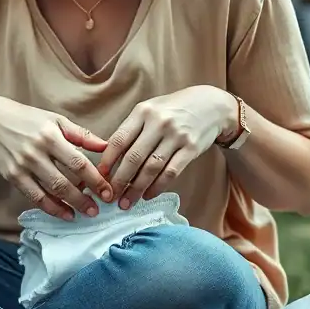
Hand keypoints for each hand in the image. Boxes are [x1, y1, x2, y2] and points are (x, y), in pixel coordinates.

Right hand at [0, 96, 112, 219]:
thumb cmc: (27, 119)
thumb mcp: (55, 120)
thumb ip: (81, 134)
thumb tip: (106, 146)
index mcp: (51, 135)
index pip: (78, 162)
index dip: (95, 179)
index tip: (108, 191)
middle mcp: (36, 152)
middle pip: (65, 181)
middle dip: (84, 198)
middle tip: (99, 209)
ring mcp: (22, 166)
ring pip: (50, 192)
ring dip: (70, 206)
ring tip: (85, 213)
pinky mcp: (12, 176)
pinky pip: (34, 197)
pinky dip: (51, 208)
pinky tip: (64, 214)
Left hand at [98, 86, 236, 208]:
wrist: (211, 105)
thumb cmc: (173, 110)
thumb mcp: (150, 110)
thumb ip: (132, 130)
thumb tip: (109, 157)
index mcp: (143, 112)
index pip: (119, 139)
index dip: (107, 161)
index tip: (99, 177)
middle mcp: (158, 122)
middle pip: (133, 157)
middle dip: (119, 180)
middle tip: (110, 196)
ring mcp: (176, 135)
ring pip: (151, 168)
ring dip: (137, 188)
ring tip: (127, 202)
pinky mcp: (191, 148)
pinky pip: (171, 172)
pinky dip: (157, 187)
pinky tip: (148, 195)